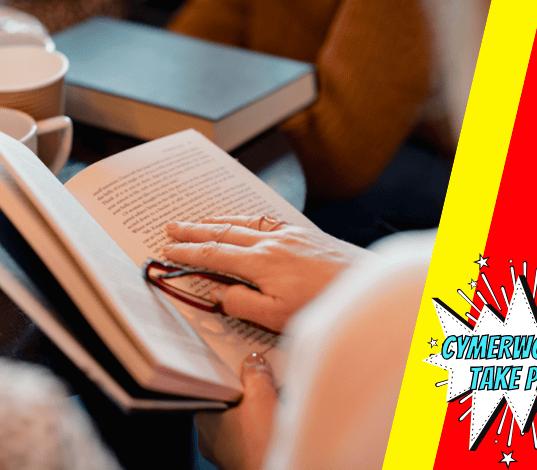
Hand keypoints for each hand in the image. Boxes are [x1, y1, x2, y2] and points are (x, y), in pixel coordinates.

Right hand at [163, 215, 373, 331]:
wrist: (367, 284)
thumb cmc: (325, 304)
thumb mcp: (277, 317)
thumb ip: (242, 304)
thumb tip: (218, 293)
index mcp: (261, 262)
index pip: (214, 255)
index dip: (188, 252)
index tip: (169, 250)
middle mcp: (271, 241)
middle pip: (224, 232)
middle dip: (195, 230)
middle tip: (172, 226)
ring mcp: (289, 234)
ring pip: (244, 223)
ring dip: (216, 221)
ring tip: (198, 220)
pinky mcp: (304, 233)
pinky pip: (264, 220)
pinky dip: (244, 219)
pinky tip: (242, 221)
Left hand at [196, 353, 277, 469]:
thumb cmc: (260, 445)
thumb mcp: (261, 396)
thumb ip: (255, 373)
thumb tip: (254, 361)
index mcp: (204, 415)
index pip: (214, 386)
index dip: (231, 373)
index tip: (246, 365)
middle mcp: (208, 436)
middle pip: (228, 402)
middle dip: (247, 391)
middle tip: (264, 380)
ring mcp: (223, 451)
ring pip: (239, 420)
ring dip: (256, 410)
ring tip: (274, 400)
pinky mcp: (239, 461)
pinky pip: (248, 436)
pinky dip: (260, 428)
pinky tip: (274, 422)